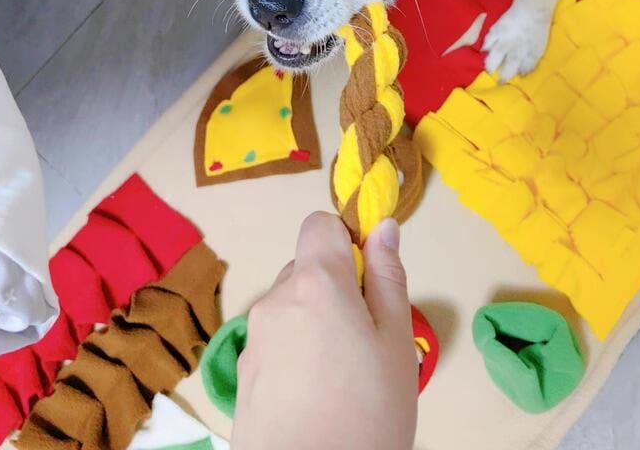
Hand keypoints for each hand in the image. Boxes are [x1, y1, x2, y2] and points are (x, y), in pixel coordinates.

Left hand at [231, 212, 417, 449]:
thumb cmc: (366, 414)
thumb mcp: (397, 341)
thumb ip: (388, 276)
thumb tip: (384, 227)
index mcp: (316, 283)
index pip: (320, 224)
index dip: (346, 240)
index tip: (368, 278)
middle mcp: (276, 300)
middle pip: (307, 269)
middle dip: (336, 289)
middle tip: (366, 339)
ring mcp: (254, 338)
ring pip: (292, 307)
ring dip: (316, 324)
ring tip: (343, 376)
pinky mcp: (243, 373)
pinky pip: (276, 341)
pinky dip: (296, 354)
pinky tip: (316, 395)